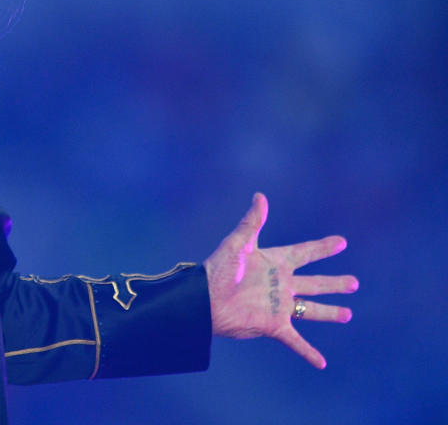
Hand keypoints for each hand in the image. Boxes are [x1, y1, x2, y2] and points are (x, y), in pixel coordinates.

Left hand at [203, 193, 358, 368]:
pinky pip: (295, 340)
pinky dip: (308, 352)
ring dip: (330, 313)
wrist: (204, 301)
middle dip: (334, 283)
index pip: (305, 253)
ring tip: (348, 314)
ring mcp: (278, 306)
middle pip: (315, 283)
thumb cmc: (217, 270)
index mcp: (274, 263)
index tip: (341, 242)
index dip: (323, 248)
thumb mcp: (237, 244)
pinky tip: (321, 363)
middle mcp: (280, 284)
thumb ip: (251, 222)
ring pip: (311, 309)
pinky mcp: (273, 325)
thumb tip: (260, 195)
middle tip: (354, 282)